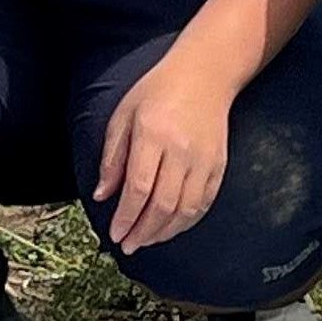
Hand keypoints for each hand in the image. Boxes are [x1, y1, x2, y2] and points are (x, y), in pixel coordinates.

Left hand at [95, 54, 233, 254]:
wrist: (204, 76)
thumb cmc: (158, 92)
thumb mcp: (124, 116)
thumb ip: (112, 158)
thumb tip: (102, 195)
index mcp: (153, 136)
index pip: (138, 188)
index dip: (125, 217)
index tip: (115, 233)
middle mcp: (181, 151)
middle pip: (162, 205)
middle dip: (142, 231)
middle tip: (128, 245)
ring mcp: (203, 160)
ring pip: (185, 210)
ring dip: (163, 232)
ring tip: (146, 240)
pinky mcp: (218, 166)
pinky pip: (203, 204)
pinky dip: (186, 222)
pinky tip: (170, 229)